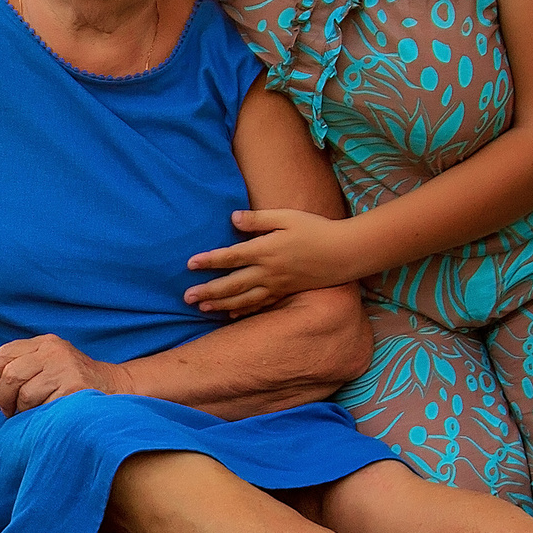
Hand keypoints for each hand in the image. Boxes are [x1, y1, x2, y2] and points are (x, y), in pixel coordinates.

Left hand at [0, 334, 117, 415]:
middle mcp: (55, 352)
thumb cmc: (74, 381)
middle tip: (7, 410)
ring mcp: (66, 369)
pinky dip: (38, 416)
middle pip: (11, 375)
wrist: (116, 387)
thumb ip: (20, 369)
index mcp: (45, 343)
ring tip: (28, 414)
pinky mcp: (76, 389)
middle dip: (3, 397)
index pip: (6, 353)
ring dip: (21, 410)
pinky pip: (43, 407)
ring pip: (25, 394)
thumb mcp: (49, 365)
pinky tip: (44, 418)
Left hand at [184, 207, 361, 315]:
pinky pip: (262, 305)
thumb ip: (259, 218)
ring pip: (244, 299)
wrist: (345, 252)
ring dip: (222, 304)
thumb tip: (232, 218)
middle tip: (186, 297)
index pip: (231, 257)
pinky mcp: (287, 292)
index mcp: (266, 250)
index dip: (209, 261)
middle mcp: (269, 271)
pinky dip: (245, 311)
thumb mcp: (287, 216)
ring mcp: (278, 284)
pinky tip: (231, 315)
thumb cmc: (316, 229)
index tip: (189, 264)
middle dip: (208, 291)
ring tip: (202, 308)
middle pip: (233, 284)